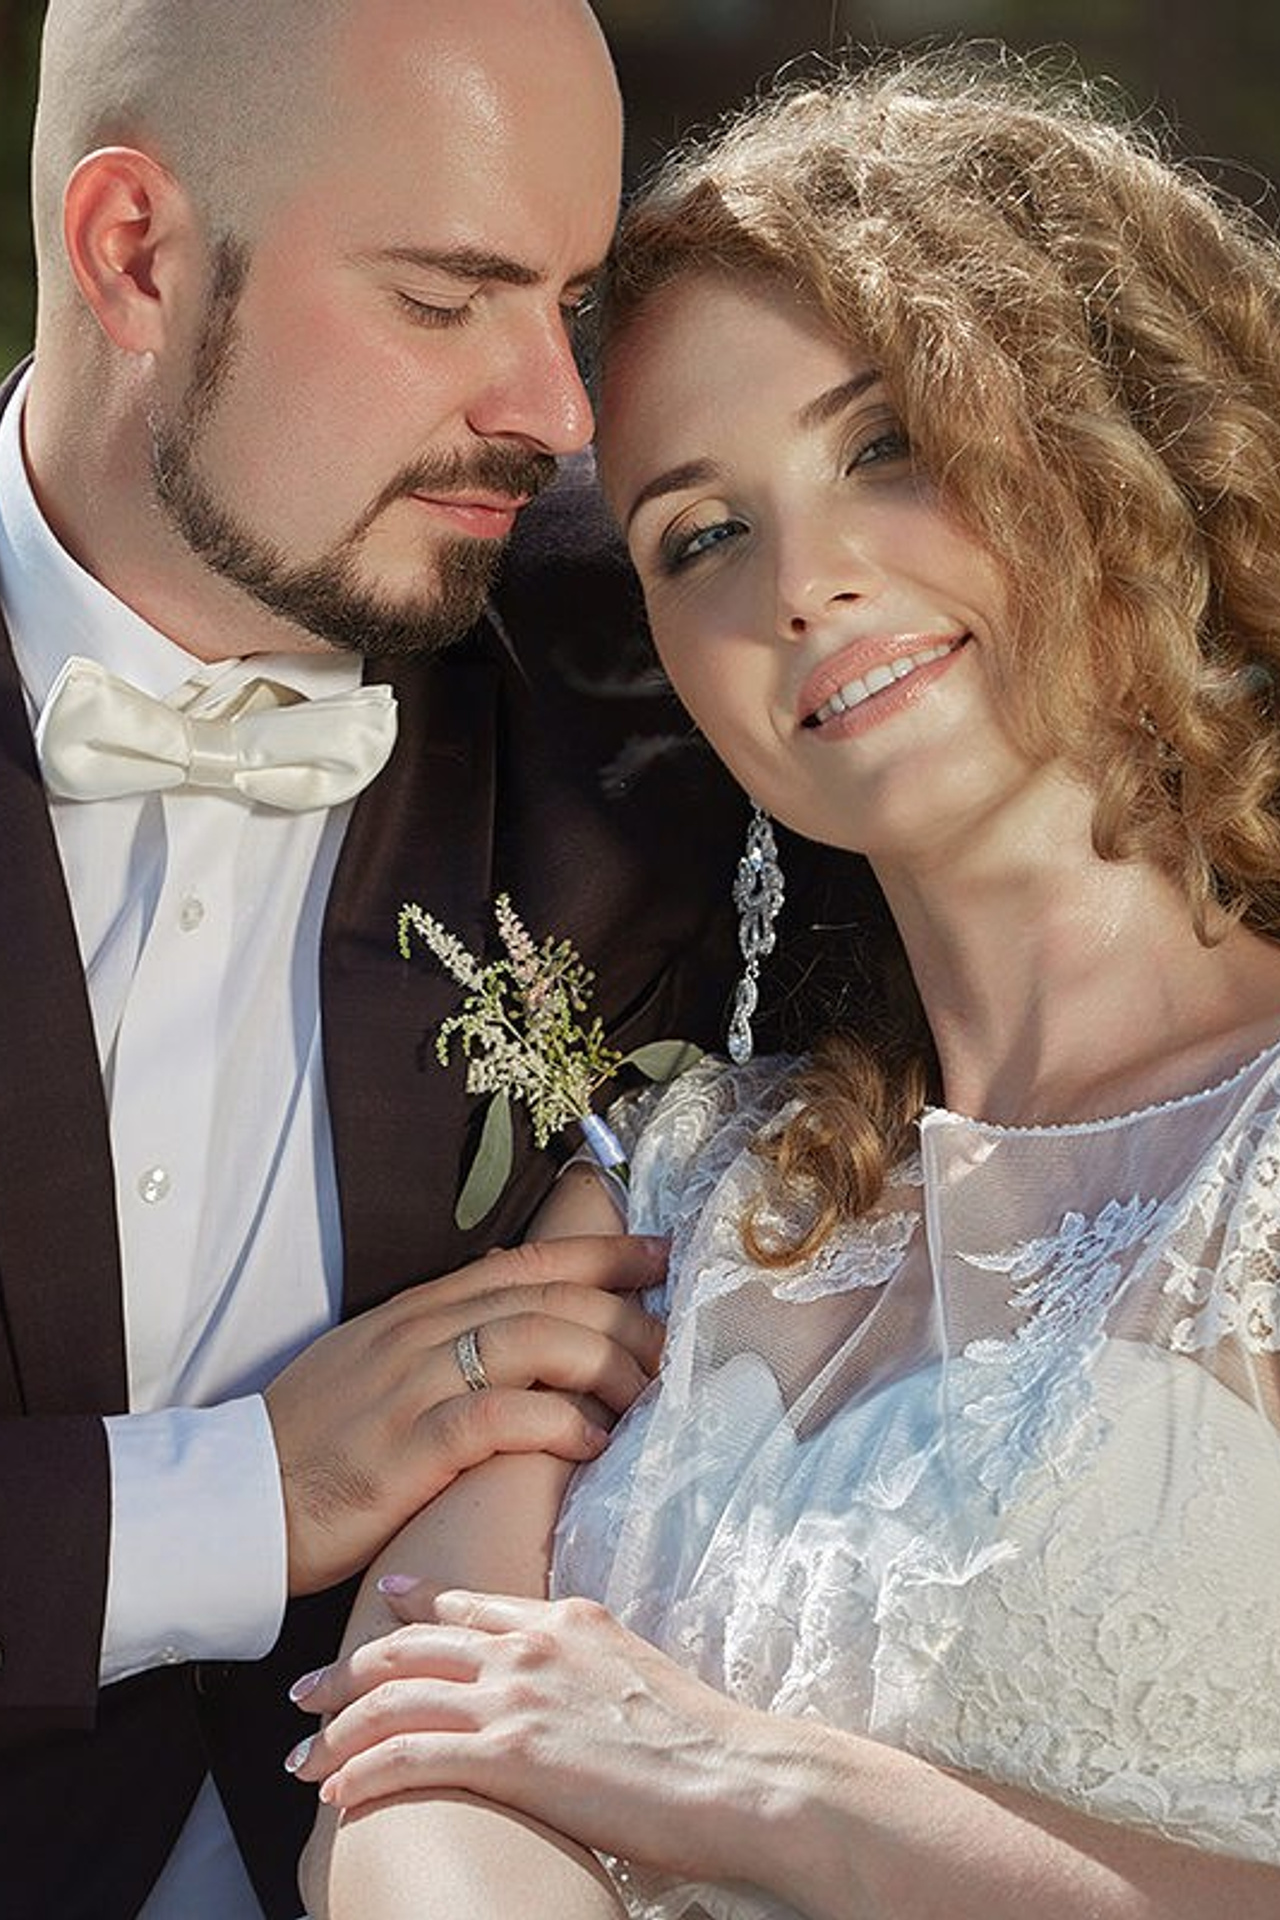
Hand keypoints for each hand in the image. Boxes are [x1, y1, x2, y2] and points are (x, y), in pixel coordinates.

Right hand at [265, 1237, 665, 1594]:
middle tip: (671, 1343)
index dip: (600, 1253)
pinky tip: (592, 1443)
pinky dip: (558, 1423)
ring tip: (643, 1394)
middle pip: (546, 1296)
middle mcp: (420, 1334)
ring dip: (604, 1362)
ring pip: (534, 1342)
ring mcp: (412, 1386)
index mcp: (417, 1310)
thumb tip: (514, 1328)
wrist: (236, 1500)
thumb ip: (441, 1341)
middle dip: (623, 1311)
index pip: (526, 1262)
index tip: (659, 1254)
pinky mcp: (408, 1448)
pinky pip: (500, 1418)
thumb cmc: (312, 1443)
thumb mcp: (375, 1366)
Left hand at [288, 1587, 780, 1890]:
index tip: (376, 1607)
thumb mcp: (634, 1673)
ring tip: (303, 1758)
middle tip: (303, 1693)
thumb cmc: (700, 1741)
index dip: (410, 1606)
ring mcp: (518, 1695)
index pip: (466, 1605)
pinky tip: (339, 1793)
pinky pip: (410, 1757)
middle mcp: (531, 1645)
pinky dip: (364, 1773)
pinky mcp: (511, 1754)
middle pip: (411, 1646)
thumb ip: (583, 1666)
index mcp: (564, 1619)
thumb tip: (562, 1691)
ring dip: (337, 1730)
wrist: (735, 1775)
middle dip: (346, 1671)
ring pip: (395, 1699)